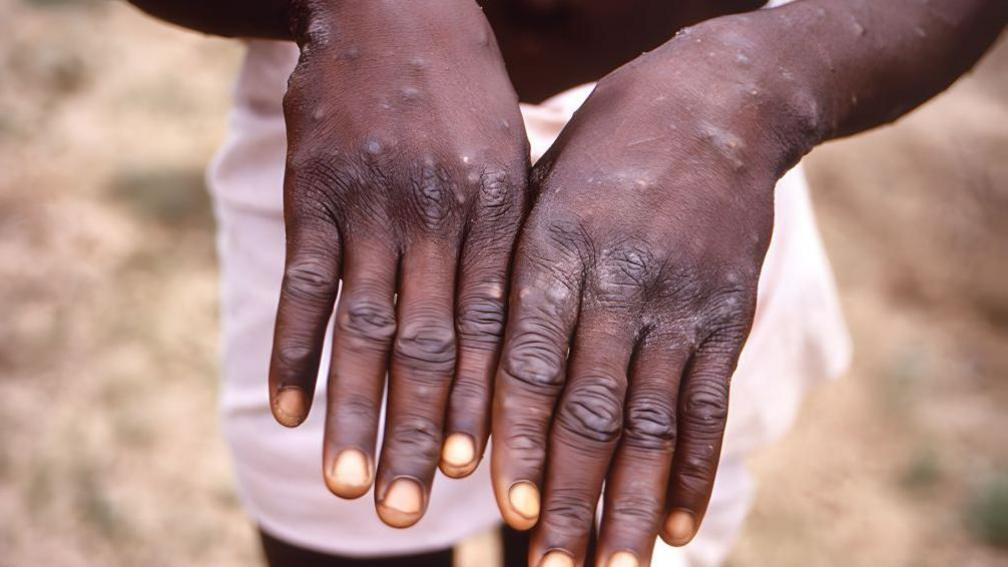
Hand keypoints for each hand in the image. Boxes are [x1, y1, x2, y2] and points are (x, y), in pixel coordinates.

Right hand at [269, 0, 528, 527]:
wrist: (395, 3)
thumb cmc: (465, 92)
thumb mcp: (509, 158)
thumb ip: (507, 242)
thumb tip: (512, 336)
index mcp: (497, 212)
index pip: (493, 328)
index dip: (484, 406)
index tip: (479, 476)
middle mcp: (437, 216)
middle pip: (430, 346)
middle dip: (421, 433)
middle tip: (411, 511)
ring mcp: (371, 204)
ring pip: (363, 328)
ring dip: (354, 412)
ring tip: (349, 486)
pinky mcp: (314, 191)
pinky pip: (303, 284)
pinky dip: (292, 349)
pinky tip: (285, 410)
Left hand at [491, 24, 808, 564]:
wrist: (717, 104)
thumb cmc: (604, 151)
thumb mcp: (541, 190)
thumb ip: (514, 276)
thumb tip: (472, 376)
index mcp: (556, 246)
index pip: (531, 360)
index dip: (519, 438)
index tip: (505, 507)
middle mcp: (620, 280)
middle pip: (591, 407)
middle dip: (570, 495)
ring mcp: (681, 301)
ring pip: (652, 420)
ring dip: (630, 503)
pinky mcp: (727, 315)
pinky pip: (710, 403)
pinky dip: (694, 470)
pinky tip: (677, 526)